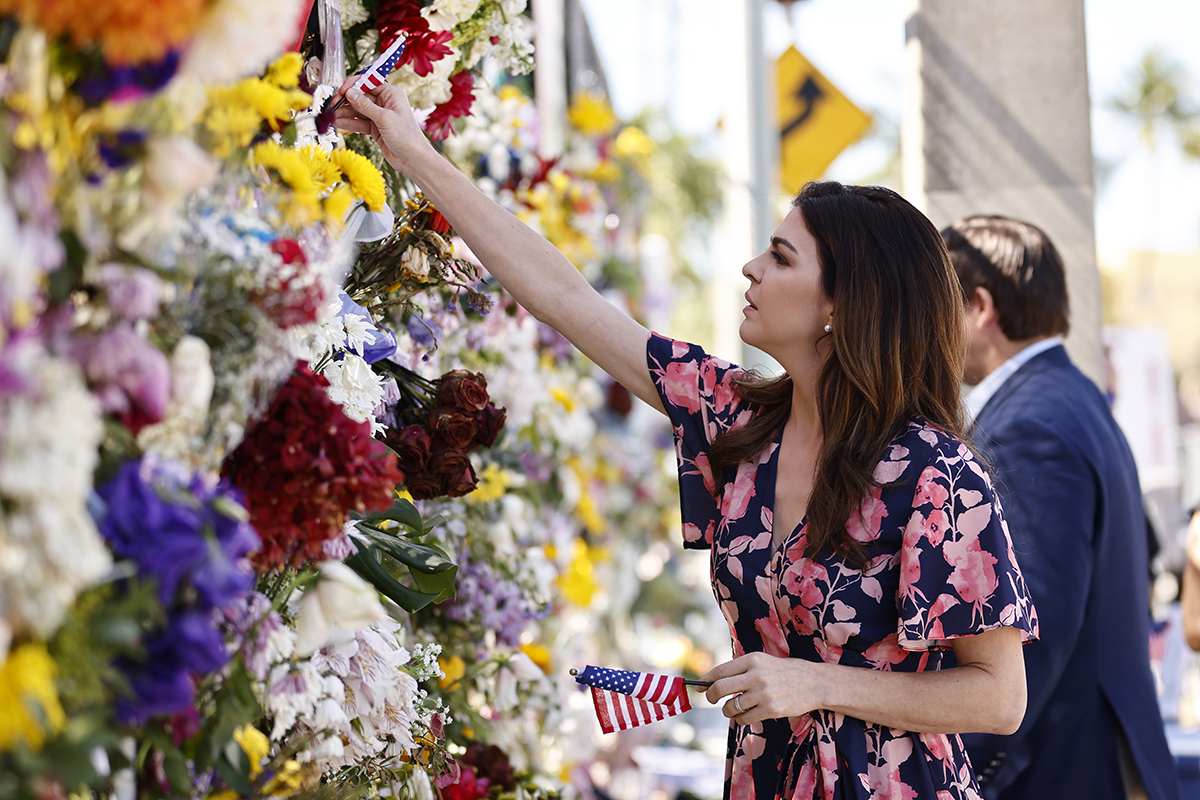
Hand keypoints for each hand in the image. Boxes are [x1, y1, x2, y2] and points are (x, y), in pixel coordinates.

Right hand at [330, 78, 431, 172]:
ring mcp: (379, 116)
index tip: (342, 90)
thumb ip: (365, 106)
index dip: (354, 85)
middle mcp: (385, 103)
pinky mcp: (375, 129)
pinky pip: (359, 122)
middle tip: (334, 105)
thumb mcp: (384, 119)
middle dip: (347, 100)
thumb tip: (350, 93)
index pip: (369, 82)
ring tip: (332, 116)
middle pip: (361, 96)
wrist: (413, 160)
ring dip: (345, 112)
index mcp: (391, 95)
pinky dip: (349, 122)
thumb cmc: (406, 137)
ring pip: (358, 110)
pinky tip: (338, 123)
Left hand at [701, 651, 827, 724]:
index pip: (720, 670)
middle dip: (710, 696)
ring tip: (732, 708)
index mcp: (752, 660)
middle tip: (711, 699)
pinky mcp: (770, 710)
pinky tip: (744, 715)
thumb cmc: (784, 672)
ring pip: (731, 707)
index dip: (705, 680)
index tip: (698, 687)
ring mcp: (763, 693)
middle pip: (719, 688)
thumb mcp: (763, 662)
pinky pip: (744, 718)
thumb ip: (741, 669)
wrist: (814, 682)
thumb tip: (714, 681)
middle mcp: (756, 675)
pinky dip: (740, 719)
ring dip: (727, 710)